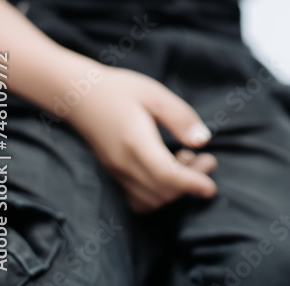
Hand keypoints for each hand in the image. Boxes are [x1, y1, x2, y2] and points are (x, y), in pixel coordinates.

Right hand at [66, 65, 217, 212]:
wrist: (79, 95)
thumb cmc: (120, 90)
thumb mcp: (155, 95)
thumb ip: (180, 118)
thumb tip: (202, 140)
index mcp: (136, 142)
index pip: (166, 175)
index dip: (191, 184)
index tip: (211, 188)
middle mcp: (123, 164)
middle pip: (161, 191)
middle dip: (191, 183)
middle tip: (209, 161)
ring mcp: (115, 172)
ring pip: (150, 200)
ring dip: (175, 189)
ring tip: (188, 161)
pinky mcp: (112, 175)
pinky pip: (136, 199)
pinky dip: (158, 195)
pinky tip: (169, 173)